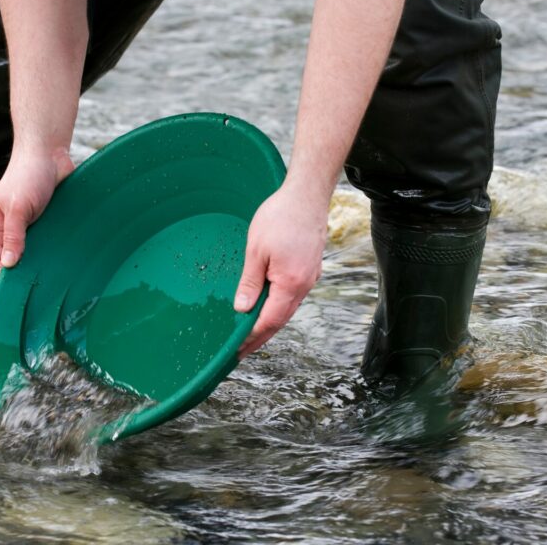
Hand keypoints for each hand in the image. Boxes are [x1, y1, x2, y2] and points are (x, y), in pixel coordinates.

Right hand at [0, 145, 74, 269]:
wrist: (50, 153)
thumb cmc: (27, 176)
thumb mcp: (17, 209)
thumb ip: (12, 236)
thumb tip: (7, 265)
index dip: (6, 270)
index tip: (20, 285)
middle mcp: (16, 225)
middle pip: (19, 254)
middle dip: (28, 266)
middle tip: (42, 280)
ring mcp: (35, 222)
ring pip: (39, 247)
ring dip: (46, 256)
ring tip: (58, 270)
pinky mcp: (52, 217)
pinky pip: (54, 236)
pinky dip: (60, 244)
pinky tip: (69, 254)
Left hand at [233, 182, 328, 357]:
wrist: (307, 196)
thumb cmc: (280, 217)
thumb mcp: (256, 251)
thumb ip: (250, 283)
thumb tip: (242, 309)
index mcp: (290, 284)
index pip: (268, 321)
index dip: (251, 337)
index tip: (236, 350)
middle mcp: (304, 285)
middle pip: (280, 320)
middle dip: (260, 337)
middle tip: (241, 351)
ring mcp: (310, 278)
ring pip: (288, 309)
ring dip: (270, 323)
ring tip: (251, 334)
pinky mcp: (310, 269)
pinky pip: (293, 296)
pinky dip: (278, 307)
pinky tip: (267, 308)